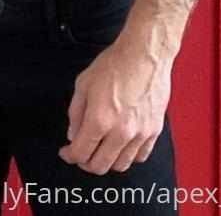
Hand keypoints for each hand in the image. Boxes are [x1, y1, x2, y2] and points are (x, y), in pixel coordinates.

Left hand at [59, 39, 170, 174]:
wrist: (144, 55)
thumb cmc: (114, 65)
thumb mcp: (83, 84)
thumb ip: (75, 113)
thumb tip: (73, 134)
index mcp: (99, 120)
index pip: (81, 153)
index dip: (69, 156)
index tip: (66, 152)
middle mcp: (120, 132)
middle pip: (100, 166)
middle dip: (85, 163)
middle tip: (81, 154)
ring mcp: (140, 134)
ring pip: (120, 165)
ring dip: (107, 162)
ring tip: (100, 150)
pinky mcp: (154, 131)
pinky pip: (140, 156)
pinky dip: (127, 157)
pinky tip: (120, 146)